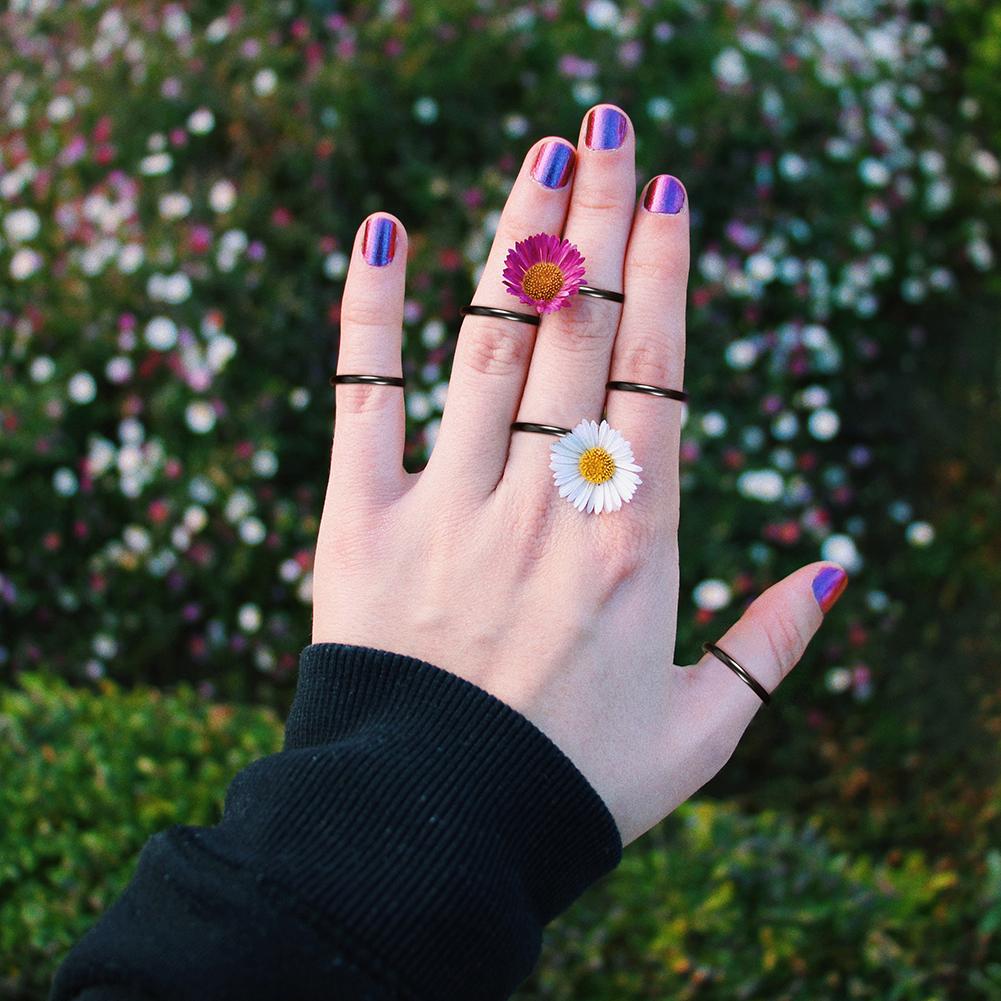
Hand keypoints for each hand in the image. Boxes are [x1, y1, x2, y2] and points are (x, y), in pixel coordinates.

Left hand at [312, 103, 846, 846]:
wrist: (431, 841)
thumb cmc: (571, 788)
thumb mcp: (701, 733)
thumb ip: (774, 649)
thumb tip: (838, 567)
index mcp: (635, 545)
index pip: (659, 374)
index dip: (665, 276)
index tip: (667, 195)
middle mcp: (546, 506)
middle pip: (582, 333)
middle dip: (598, 220)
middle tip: (606, 127)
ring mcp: (448, 507)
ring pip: (490, 342)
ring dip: (517, 240)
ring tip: (536, 156)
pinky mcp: (356, 524)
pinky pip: (363, 397)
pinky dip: (369, 313)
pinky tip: (380, 230)